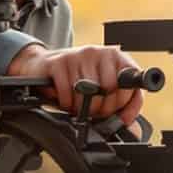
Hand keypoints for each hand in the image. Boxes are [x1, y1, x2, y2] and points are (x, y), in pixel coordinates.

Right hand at [8, 44, 144, 123]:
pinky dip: (65, 103)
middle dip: (100, 108)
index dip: (121, 104)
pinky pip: (66, 92)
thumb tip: (126, 121)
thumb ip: (122, 102)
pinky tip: (66, 100)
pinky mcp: (59, 62)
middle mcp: (98, 52)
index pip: (129, 85)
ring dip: (80, 107)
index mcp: (116, 56)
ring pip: (86, 93)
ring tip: (78, 105)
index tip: (113, 111)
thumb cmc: (77, 78)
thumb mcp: (103, 86)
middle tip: (93, 110)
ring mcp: (77, 55)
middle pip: (108, 89)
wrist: (43, 65)